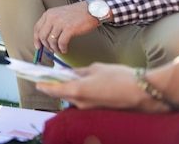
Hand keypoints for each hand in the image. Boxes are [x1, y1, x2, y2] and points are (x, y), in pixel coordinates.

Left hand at [33, 1, 98, 53]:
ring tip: (60, 51)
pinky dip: (62, 48)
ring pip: (51, 41)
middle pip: (42, 36)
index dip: (36, 40)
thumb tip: (46, 39)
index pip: (37, 29)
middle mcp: (52, 17)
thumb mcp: (59, 14)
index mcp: (48, 14)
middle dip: (46, 46)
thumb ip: (51, 24)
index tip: (38, 47)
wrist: (91, 10)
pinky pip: (61, 43)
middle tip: (51, 50)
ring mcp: (60, 23)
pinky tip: (64, 49)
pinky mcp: (69, 29)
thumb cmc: (77, 13)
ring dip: (55, 49)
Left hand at [36, 63, 155, 110]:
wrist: (144, 92)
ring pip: (72, 98)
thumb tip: (69, 74)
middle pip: (61, 94)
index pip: (53, 89)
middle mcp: (81, 103)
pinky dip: (78, 93)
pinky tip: (81, 84)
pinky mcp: (98, 110)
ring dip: (68, 89)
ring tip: (66, 77)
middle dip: (55, 86)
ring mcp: (90, 108)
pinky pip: (83, 101)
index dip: (42, 84)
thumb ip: (79, 72)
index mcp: (77, 91)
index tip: (34, 80)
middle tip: (49, 76)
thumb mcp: (95, 68)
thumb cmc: (120, 77)